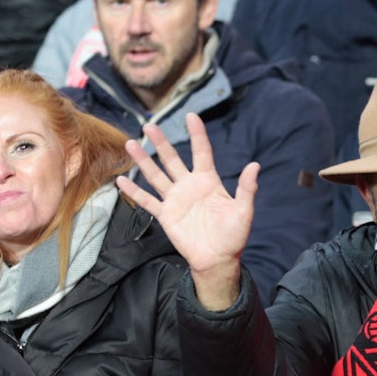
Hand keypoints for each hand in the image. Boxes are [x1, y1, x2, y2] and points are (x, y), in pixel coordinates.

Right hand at [118, 113, 258, 311]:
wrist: (218, 259)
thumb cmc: (233, 235)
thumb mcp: (243, 211)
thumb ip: (246, 188)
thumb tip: (255, 165)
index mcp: (208, 181)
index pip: (201, 151)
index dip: (197, 134)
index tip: (191, 116)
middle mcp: (189, 186)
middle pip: (172, 159)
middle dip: (161, 142)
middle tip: (149, 125)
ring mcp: (175, 199)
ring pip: (156, 175)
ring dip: (143, 161)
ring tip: (130, 143)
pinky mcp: (165, 215)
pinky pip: (147, 201)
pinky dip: (134, 192)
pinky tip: (121, 181)